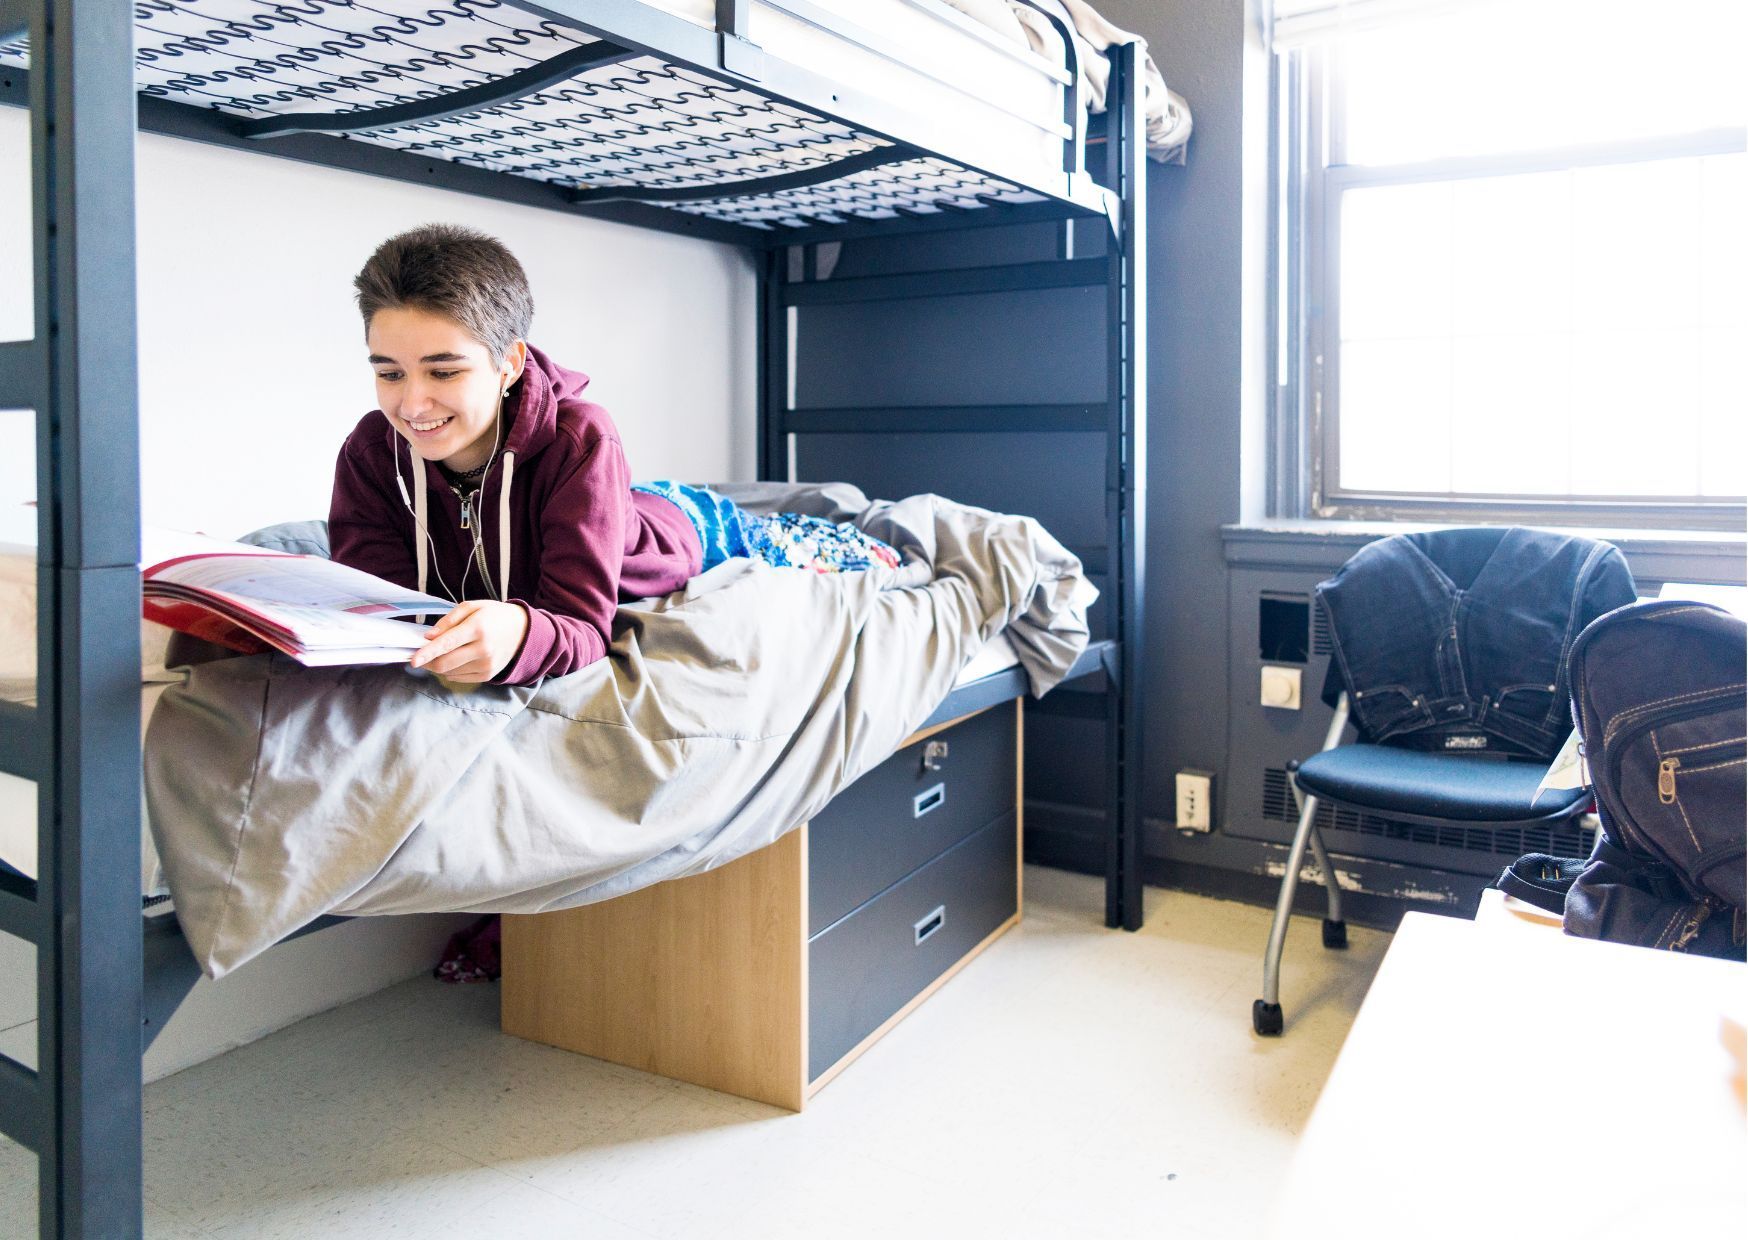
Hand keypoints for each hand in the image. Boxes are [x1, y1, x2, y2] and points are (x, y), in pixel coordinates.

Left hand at [409, 600, 528, 682]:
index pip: (447, 644)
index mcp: (477, 628)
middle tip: (422, 654)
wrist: (522, 630)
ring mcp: (486, 664)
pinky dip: (451, 670)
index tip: (413, 660)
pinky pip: (459, 678)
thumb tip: (429, 636)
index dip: (427, 653)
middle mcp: (483, 649)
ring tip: (446, 652)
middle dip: (428, 661)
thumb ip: (448, 620)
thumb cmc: (493, 615)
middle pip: (444, 663)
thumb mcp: (472, 607)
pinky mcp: (488, 675)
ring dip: (439, 665)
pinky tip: (457, 658)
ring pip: (449, 672)